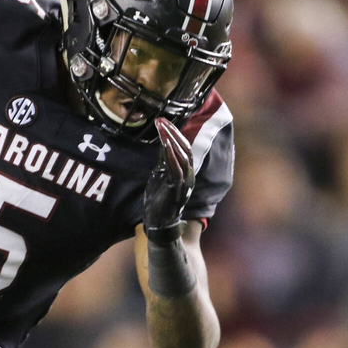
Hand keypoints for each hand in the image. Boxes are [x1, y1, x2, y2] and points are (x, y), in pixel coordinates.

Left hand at [142, 117, 194, 244]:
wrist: (159, 226)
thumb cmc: (159, 202)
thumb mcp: (159, 177)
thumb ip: (163, 162)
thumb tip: (162, 143)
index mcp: (185, 172)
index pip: (183, 147)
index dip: (174, 133)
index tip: (163, 121)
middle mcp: (189, 176)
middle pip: (185, 148)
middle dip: (173, 133)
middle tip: (162, 121)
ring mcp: (184, 183)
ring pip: (182, 157)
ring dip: (172, 140)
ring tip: (162, 128)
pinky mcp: (176, 190)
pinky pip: (176, 170)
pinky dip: (171, 156)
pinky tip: (164, 145)